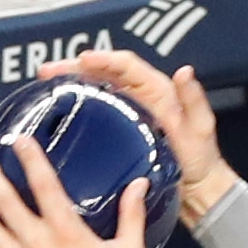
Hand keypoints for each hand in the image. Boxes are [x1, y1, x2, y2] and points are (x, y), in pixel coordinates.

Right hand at [48, 49, 238, 225]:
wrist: (197, 188)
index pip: (126, 65)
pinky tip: (60, 105)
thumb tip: (184, 71)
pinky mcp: (120, 128)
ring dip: (71, 80)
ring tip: (46, 81)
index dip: (104, 59)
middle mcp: (141, 94)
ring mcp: (129, 110)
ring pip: (95, 85)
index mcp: (158, 90)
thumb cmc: (201, 159)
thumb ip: (193, 99)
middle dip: (75, 67)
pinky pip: (96, 106)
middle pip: (103, 71)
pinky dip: (77, 101)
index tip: (82, 60)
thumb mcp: (201, 128)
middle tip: (49, 70)